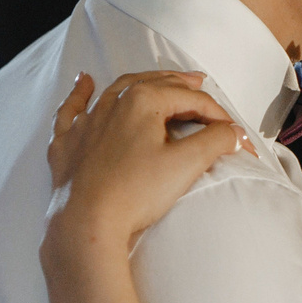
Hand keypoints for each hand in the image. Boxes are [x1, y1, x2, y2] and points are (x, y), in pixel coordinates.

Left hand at [46, 71, 256, 247]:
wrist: (86, 223)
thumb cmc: (136, 192)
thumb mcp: (186, 164)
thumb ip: (215, 141)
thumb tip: (233, 132)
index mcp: (143, 101)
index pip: (190, 99)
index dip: (217, 114)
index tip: (233, 132)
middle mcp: (112, 103)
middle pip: (155, 86)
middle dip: (181, 85)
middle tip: (199, 84)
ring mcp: (87, 122)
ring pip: (117, 90)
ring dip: (141, 81)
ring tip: (159, 79)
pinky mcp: (67, 144)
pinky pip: (72, 110)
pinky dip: (79, 94)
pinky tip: (84, 82)